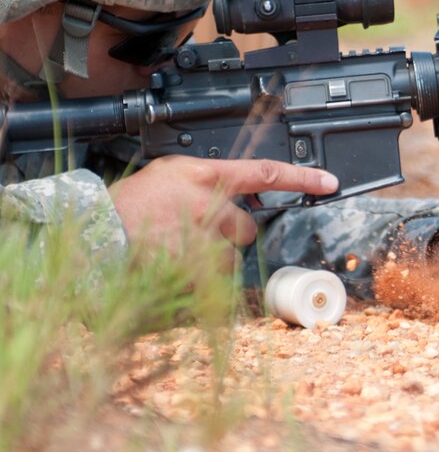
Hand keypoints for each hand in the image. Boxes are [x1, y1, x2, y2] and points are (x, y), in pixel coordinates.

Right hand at [110, 156, 338, 269]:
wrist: (95, 236)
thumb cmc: (126, 204)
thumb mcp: (168, 174)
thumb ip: (206, 180)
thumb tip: (234, 191)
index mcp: (206, 176)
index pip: (266, 172)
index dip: (302, 178)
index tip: (328, 182)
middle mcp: (211, 205)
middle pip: (246, 227)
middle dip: (228, 234)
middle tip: (195, 233)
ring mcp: (205, 239)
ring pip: (229, 256)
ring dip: (211, 258)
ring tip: (176, 250)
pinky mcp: (196, 269)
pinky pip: (212, 278)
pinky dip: (196, 277)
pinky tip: (171, 267)